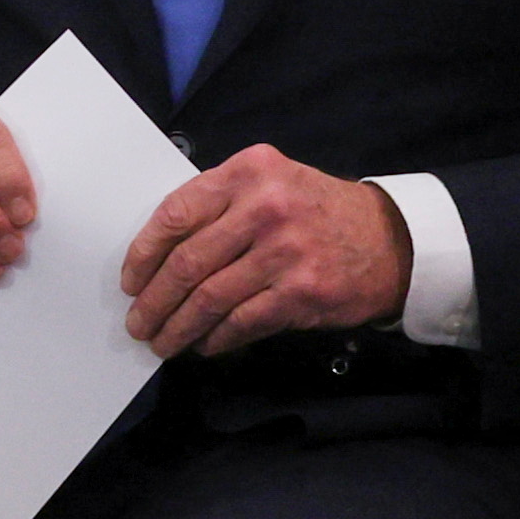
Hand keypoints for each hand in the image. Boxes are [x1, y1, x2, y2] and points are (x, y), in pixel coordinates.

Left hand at [119, 145, 411, 357]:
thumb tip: (161, 252)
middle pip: (188, 262)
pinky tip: (204, 345)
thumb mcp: (269, 181)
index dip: (144, 252)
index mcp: (246, 173)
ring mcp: (284, 253)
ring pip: (211, 298)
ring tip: (162, 342)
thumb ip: (220, 203)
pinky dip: (217, 338)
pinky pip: (243, 322)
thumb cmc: (316, 209)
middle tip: (139, 322)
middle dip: (155, 300)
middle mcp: (264, 208)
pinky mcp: (302, 294)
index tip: (130, 279)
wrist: (388, 238)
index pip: (176, 213)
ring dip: (179, 327)